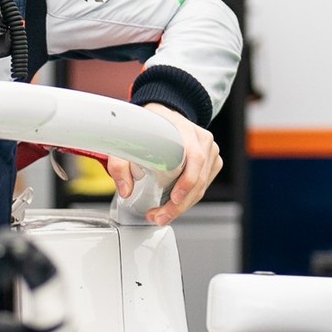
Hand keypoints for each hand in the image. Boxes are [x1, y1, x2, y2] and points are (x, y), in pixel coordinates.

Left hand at [105, 104, 221, 225]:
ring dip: (183, 206)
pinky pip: (204, 185)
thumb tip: (125, 189)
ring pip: (202, 186)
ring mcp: (210, 151)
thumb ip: (120, 163)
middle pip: (199, 178)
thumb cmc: (150, 126)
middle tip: (160, 217)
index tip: (174, 198)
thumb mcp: (128, 138)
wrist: (163, 115)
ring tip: (161, 216)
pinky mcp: (212, 161)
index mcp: (186, 130)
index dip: (187, 180)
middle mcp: (202, 140)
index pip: (195, 157)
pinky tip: (173, 206)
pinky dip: (189, 199)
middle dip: (180, 204)